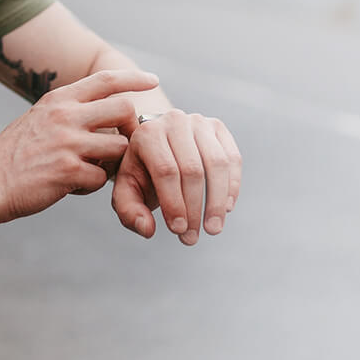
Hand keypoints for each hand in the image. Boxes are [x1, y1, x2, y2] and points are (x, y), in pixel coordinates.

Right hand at [0, 69, 158, 223]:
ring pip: (118, 146)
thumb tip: (104, 110)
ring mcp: (68, 143)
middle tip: (125, 143)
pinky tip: (71, 186)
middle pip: (123, 109)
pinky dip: (91, 185)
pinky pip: (101, 178)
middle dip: (131, 127)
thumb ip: (68, 111)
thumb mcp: (39, 117)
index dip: (133, 78)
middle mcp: (65, 115)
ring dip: (111, 162)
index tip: (153, 80)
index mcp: (59, 99)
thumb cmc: (14, 154)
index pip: (106, 79)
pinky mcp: (68, 171)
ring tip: (89, 169)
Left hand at [111, 111, 241, 245]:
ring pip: (216, 163)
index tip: (178, 230)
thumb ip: (130, 212)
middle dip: (195, 208)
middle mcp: (174, 121)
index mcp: (147, 134)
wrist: (157, 145)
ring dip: (217, 201)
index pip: (165, 170)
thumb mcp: (127, 191)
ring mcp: (199, 122)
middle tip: (192, 237)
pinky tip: (226, 208)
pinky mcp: (218, 127)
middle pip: (192, 169)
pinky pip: (232, 158)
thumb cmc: (142, 172)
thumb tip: (147, 229)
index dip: (174, 203)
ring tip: (213, 228)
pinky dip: (232, 185)